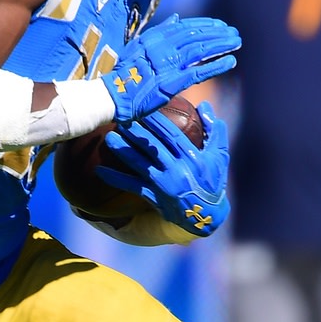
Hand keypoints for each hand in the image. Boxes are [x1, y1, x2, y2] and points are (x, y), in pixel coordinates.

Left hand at [98, 101, 230, 237]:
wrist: (207, 216)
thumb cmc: (213, 181)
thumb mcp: (219, 155)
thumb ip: (214, 130)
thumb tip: (205, 105)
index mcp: (192, 157)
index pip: (171, 135)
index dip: (156, 121)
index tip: (142, 108)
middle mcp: (177, 170)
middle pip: (153, 147)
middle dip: (136, 132)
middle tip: (120, 118)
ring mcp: (164, 185)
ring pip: (140, 165)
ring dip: (124, 151)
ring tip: (109, 138)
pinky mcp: (155, 198)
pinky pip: (132, 186)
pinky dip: (116, 179)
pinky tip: (100, 170)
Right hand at [100, 13, 240, 123]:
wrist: (112, 95)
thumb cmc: (124, 73)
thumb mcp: (138, 46)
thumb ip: (159, 32)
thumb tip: (176, 18)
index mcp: (154, 38)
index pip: (185, 27)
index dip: (205, 25)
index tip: (220, 25)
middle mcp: (162, 47)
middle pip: (196, 36)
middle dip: (218, 33)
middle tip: (234, 33)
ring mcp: (167, 64)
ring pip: (201, 50)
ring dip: (221, 45)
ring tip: (237, 43)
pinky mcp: (172, 82)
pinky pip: (199, 71)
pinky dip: (216, 65)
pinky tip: (230, 62)